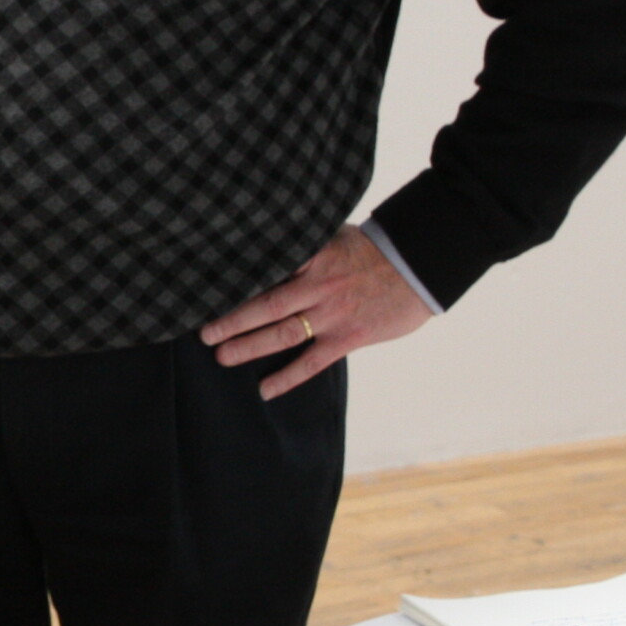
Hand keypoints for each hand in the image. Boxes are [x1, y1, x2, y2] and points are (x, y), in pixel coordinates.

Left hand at [200, 225, 431, 400]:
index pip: (267, 267)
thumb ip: (305, 243)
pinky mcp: (349, 337)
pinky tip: (265, 390)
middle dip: (232, 319)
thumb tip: (270, 243)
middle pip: (266, 305)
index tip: (209, 284)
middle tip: (203, 332)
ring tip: (221, 357)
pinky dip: (287, 377)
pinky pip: (312, 362)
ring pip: (282, 334)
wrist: (422, 266)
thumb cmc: (378, 248)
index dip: (237, 277)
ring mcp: (333, 313)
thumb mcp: (337, 234)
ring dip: (249, 346)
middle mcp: (319, 285)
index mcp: (314, 255)